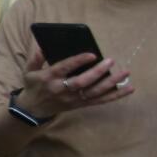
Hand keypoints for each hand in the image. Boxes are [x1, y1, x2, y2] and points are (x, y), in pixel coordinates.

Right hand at [17, 46, 132, 116]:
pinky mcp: (81, 104)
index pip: (65, 69)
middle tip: (111, 61)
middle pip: (83, 82)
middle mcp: (62, 90)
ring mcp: (73, 99)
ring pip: (94, 92)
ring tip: (125, 73)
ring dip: (111, 83)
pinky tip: (129, 88)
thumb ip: (35, 58)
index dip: (78, 61)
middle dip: (98, 72)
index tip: (91, 54)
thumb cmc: (33, 87)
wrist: (33, 110)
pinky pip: (100, 100)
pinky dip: (116, 95)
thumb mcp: (28, 71)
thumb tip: (43, 46)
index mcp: (49, 79)